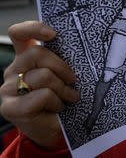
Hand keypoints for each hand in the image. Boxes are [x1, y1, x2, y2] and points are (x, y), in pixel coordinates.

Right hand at [0, 21, 78, 149]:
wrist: (56, 130)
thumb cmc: (63, 98)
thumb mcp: (65, 75)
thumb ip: (64, 60)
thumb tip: (82, 45)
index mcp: (27, 58)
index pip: (19, 33)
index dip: (33, 28)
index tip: (52, 33)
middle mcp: (14, 70)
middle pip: (37, 53)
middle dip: (62, 67)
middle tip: (73, 80)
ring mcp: (8, 88)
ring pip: (41, 76)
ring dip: (62, 88)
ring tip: (69, 97)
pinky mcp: (10, 107)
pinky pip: (40, 95)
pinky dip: (55, 101)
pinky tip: (58, 107)